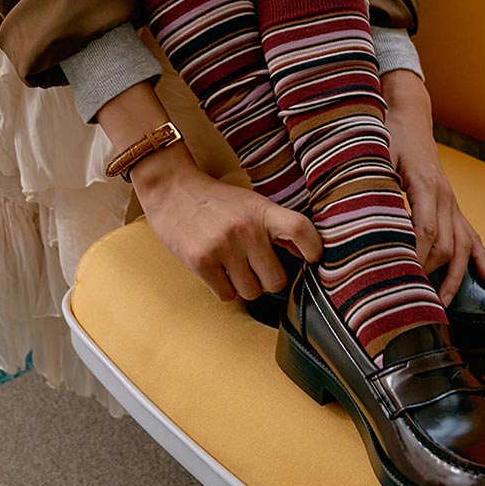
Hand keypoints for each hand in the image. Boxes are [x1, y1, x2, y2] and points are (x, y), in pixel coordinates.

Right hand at [131, 145, 319, 307]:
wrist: (171, 190)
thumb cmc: (217, 202)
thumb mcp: (251, 204)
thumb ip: (278, 227)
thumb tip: (311, 253)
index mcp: (262, 211)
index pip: (301, 230)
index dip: (313, 250)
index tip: (311, 259)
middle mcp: (246, 229)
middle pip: (276, 281)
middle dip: (267, 280)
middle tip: (254, 267)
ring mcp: (222, 246)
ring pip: (251, 292)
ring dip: (243, 286)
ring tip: (232, 267)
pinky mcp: (201, 262)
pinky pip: (226, 296)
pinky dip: (223, 289)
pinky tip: (216, 271)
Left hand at [382, 73, 484, 305]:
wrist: (410, 116)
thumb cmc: (389, 135)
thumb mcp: (374, 156)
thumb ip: (370, 187)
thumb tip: (354, 221)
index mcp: (426, 186)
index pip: (425, 231)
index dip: (415, 257)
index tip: (401, 278)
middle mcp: (445, 197)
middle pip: (444, 245)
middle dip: (429, 273)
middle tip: (410, 298)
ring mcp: (452, 202)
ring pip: (462, 246)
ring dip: (454, 277)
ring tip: (442, 304)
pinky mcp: (453, 206)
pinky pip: (472, 235)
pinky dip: (479, 259)